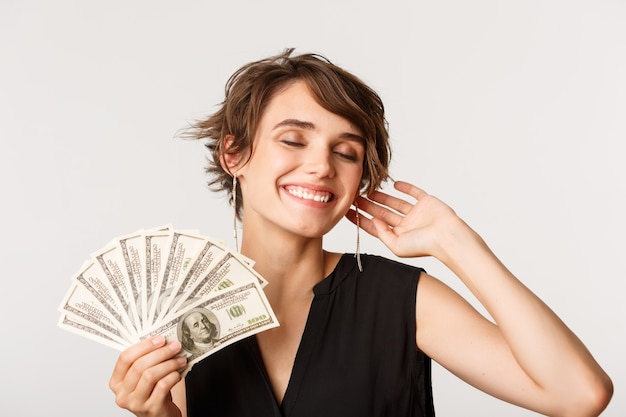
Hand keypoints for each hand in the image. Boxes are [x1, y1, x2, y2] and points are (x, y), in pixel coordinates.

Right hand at [109, 336, 185, 416]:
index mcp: (116, 382)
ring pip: (150, 375)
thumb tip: (162, 340)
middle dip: (160, 353)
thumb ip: (146, 360)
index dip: (144, 346)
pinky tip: (178, 374)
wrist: (160, 415)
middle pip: (139, 366)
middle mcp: (122, 394)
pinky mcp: (150, 409)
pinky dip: (173, 376)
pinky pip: (162, 386)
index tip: (160, 338)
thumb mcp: (144, 376)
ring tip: (180, 359)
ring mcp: (135, 403)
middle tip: (174, 346)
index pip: (125, 358)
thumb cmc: (152, 392)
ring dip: (169, 364)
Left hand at [346, 181, 464, 258]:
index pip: (374, 226)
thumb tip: (372, 220)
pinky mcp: (427, 202)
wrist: (447, 236)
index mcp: (398, 236)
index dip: (360, 219)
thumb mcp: (396, 246)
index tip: (346, 212)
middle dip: (367, 205)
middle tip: (353, 196)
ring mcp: (416, 213)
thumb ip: (382, 233)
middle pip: (382, 213)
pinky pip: (414, 193)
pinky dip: (405, 187)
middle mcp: (406, 225)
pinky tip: (394, 184)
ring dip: (381, 197)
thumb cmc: (424, 246)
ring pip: (395, 202)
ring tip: (367, 190)